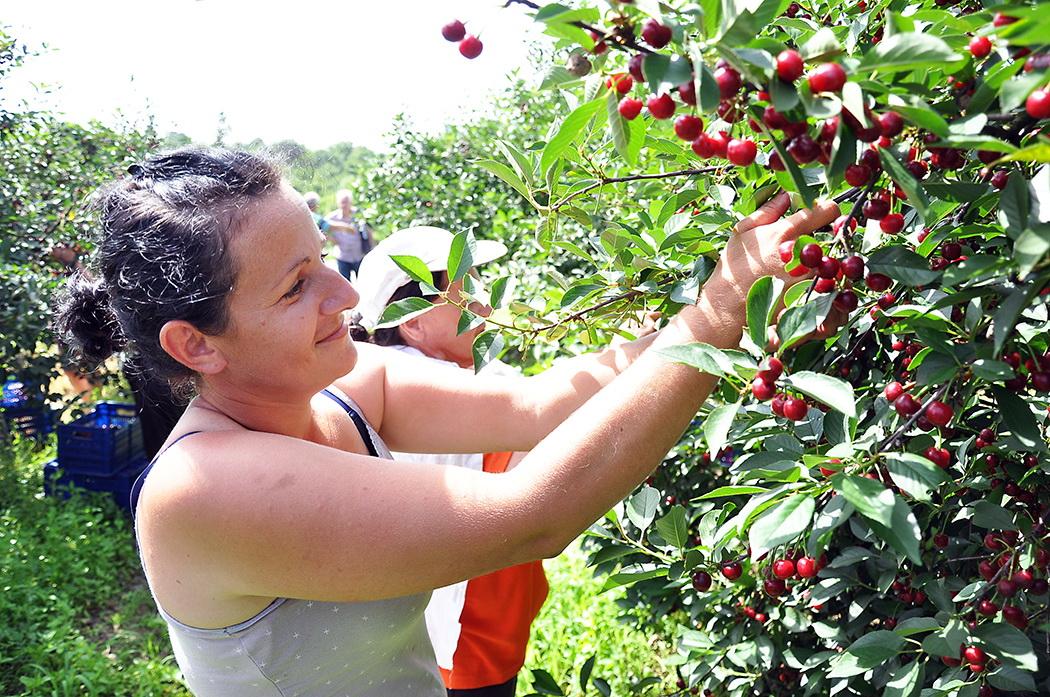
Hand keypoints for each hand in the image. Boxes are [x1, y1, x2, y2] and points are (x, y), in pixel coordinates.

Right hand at [706, 191, 840, 304]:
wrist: (727, 307)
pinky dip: (833, 292)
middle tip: (817, 248)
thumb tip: (788, 195)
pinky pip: (837, 294)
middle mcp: (803, 255)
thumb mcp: (742, 232)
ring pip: (840, 267)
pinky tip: (817, 291)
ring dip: (832, 267)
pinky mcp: (813, 302)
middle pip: (839, 239)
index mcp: (787, 233)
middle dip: (831, 241)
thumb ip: (768, 210)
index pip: (828, 210)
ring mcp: (810, 280)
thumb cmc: (734, 269)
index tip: (824, 216)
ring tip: (813, 272)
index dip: (829, 211)